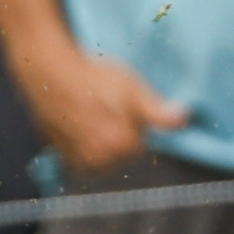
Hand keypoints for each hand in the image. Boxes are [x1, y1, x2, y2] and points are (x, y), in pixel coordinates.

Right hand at [15, 44, 186, 178]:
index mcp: (124, 147)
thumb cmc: (92, 77)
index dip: (135, 122)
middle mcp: (102, 161)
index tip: (122, 104)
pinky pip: (82, 162)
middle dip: (119, 134)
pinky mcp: (62, 157)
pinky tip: (80, 126)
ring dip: (101, 143)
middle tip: (106, 106)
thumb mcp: (132, 89)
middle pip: (122, 154)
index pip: (142, 144)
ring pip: (103, 159)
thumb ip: (159, 112)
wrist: (49, 71)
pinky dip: (84, 148)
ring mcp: (80, 161)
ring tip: (91, 114)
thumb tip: (185, 118)